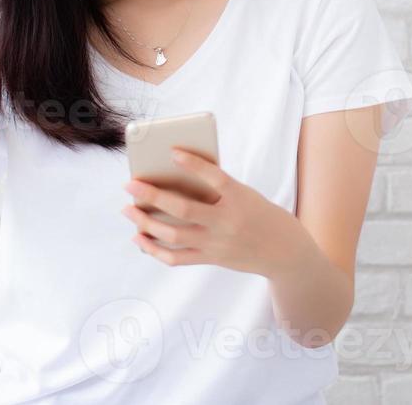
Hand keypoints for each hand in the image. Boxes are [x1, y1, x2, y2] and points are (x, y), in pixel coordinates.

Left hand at [121, 150, 311, 276]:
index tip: (172, 152)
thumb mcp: (245, 194)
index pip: (215, 177)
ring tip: (128, 210)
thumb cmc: (259, 213)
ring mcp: (217, 243)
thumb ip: (215, 189)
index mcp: (240, 198)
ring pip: (173, 235)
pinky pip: (176, 258)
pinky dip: (154, 249)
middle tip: (130, 184)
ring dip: (146, 222)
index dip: (193, 164)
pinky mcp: (211, 259)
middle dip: (152, 197)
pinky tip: (139, 237)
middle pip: (183, 210)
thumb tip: (173, 183)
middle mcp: (227, 221)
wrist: (283, 250)